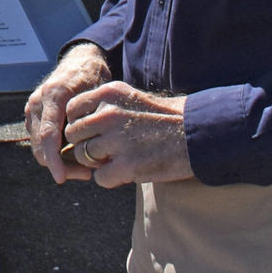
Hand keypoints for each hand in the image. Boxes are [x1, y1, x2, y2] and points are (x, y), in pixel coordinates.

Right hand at [24, 43, 114, 183]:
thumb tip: (91, 151)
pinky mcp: (33, 115)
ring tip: (84, 166)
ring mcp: (32, 109)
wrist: (79, 62)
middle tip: (87, 173)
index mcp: (53, 96)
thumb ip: (90, 118)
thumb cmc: (91, 78)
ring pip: (39, 148)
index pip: (48, 135)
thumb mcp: (96, 94)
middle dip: (60, 166)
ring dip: (58, 162)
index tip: (61, 178)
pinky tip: (75, 154)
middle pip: (40, 147)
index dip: (54, 160)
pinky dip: (54, 154)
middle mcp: (37, 102)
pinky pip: (40, 142)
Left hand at [61, 81, 192, 187]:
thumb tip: (76, 125)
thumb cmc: (165, 118)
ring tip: (119, 160)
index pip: (72, 109)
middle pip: (73, 134)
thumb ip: (103, 108)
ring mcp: (117, 140)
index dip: (79, 124)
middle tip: (105, 151)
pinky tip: (126, 172)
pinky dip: (110, 179)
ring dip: (97, 163)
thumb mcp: (131, 99)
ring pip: (83, 156)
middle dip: (85, 145)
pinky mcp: (128, 165)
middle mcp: (109, 113)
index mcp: (109, 93)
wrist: (199, 134)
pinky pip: (99, 178)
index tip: (92, 133)